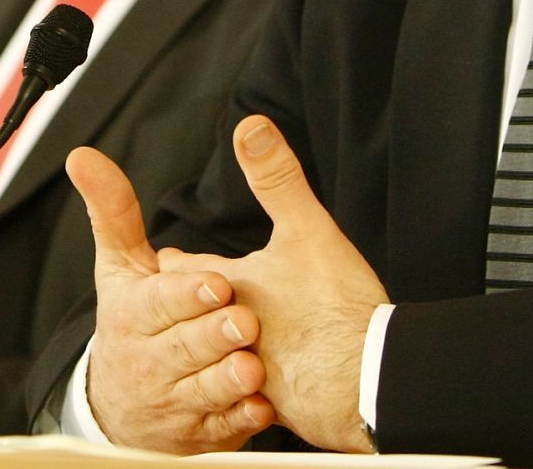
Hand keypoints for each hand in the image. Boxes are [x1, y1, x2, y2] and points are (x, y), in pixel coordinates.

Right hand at [67, 146, 274, 452]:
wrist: (117, 406)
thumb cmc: (128, 320)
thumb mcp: (118, 267)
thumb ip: (113, 211)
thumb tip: (83, 156)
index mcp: (131, 316)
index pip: (157, 304)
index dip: (185, 295)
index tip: (216, 283)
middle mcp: (150, 361)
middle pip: (184, 349)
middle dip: (213, 335)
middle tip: (245, 321)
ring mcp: (174, 402)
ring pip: (202, 393)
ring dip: (228, 381)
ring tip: (254, 367)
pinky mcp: (197, 436)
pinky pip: (221, 431)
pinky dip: (241, 421)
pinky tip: (261, 407)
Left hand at [162, 116, 385, 452]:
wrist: (368, 385)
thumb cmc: (335, 309)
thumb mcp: (306, 231)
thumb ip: (277, 179)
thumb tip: (249, 126)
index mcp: (235, 290)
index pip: (187, 273)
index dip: (176, 265)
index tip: (164, 259)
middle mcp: (232, 337)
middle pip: (196, 322)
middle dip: (186, 312)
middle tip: (177, 307)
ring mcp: (254, 376)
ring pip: (221, 361)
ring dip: (214, 353)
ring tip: (211, 349)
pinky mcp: (280, 406)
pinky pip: (254, 396)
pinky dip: (253, 387)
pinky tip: (260, 387)